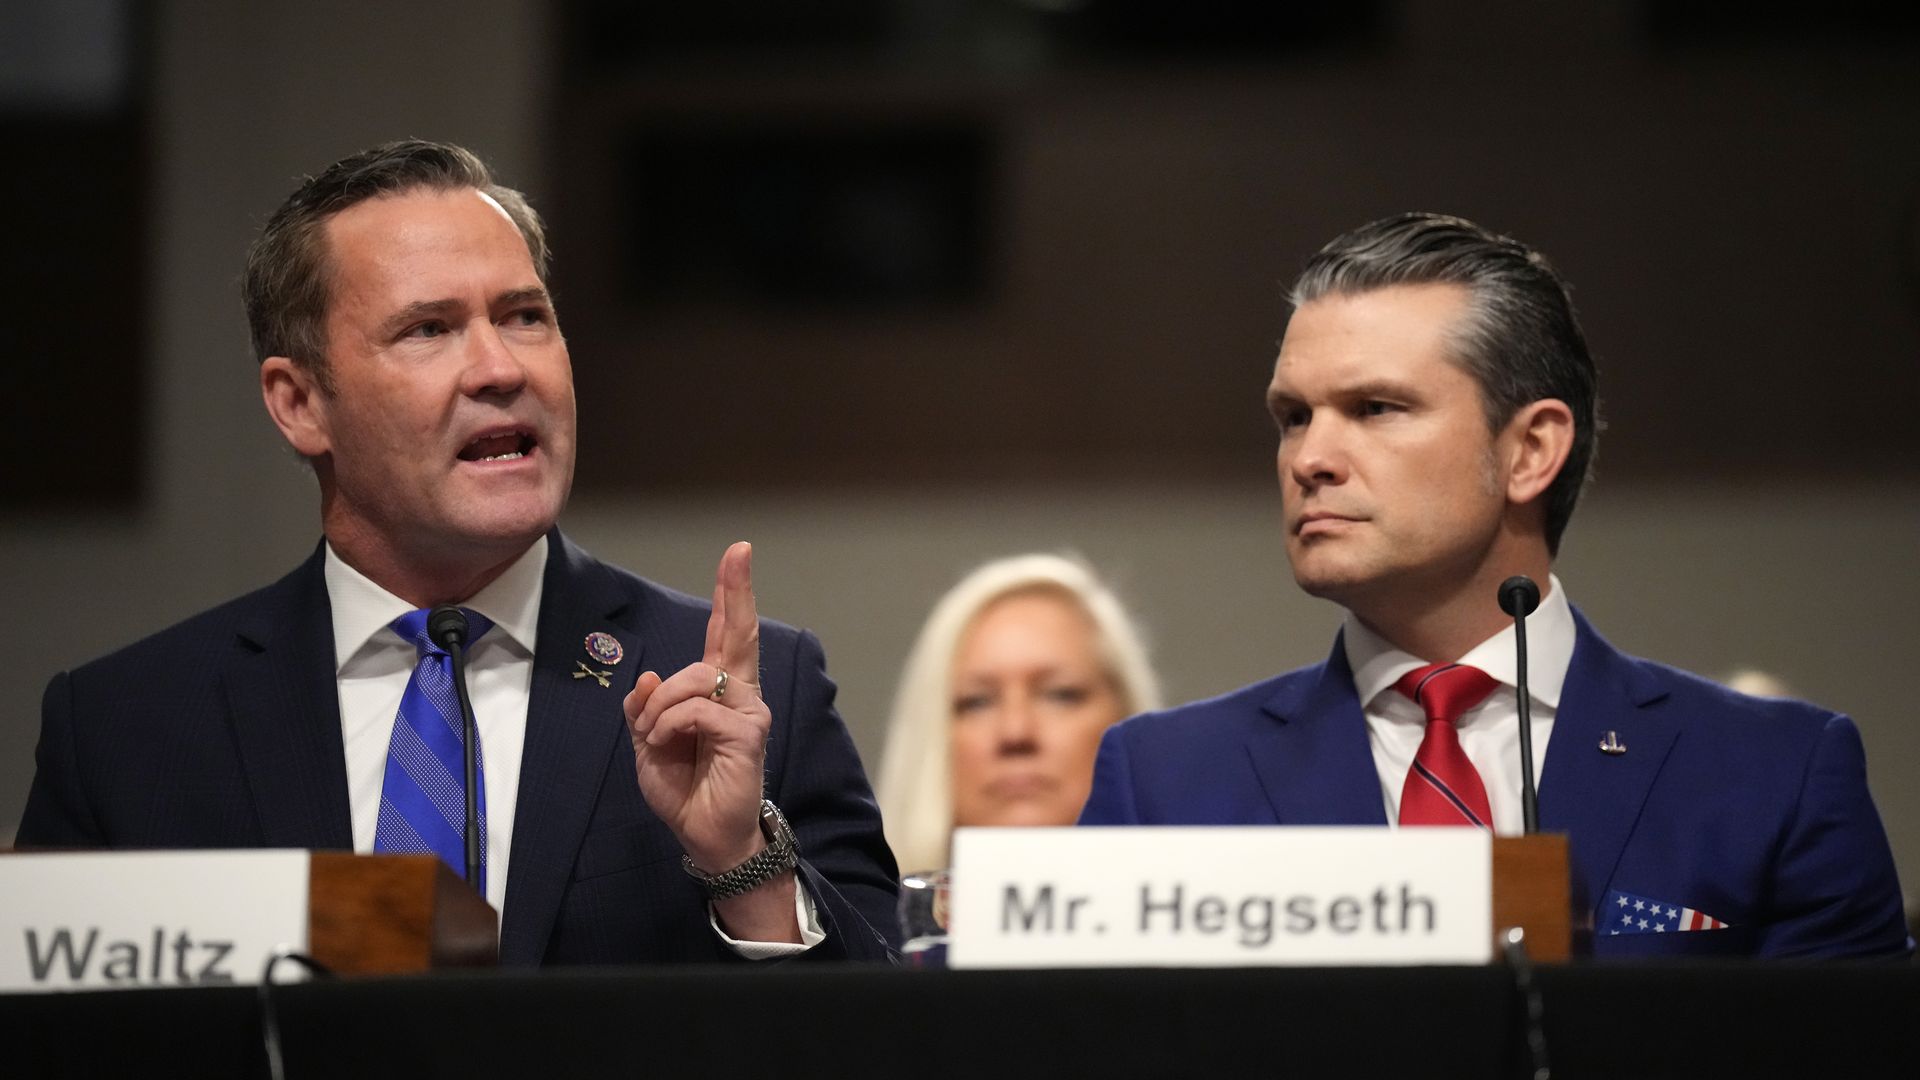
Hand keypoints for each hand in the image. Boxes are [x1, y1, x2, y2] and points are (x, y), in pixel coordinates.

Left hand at [624, 541, 770, 872]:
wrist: (704, 835)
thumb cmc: (683, 788)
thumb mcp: (648, 743)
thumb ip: (645, 709)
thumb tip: (647, 677)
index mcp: (718, 691)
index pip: (724, 634)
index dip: (731, 594)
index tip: (738, 554)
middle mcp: (741, 693)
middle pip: (737, 634)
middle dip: (736, 591)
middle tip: (739, 552)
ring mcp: (748, 711)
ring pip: (694, 678)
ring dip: (661, 706)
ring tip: (655, 737)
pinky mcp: (748, 732)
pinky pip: (696, 710)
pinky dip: (669, 725)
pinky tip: (665, 744)